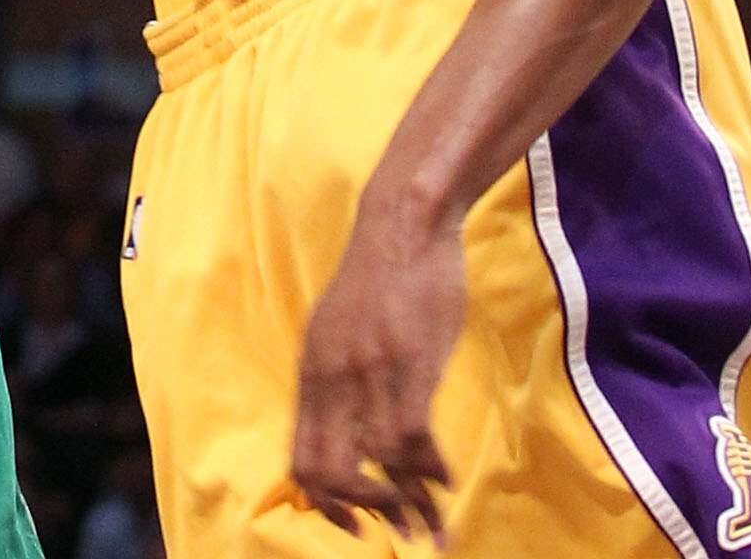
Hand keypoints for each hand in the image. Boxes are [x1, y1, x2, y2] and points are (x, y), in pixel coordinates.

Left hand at [292, 182, 460, 540]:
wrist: (405, 222)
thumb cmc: (380, 278)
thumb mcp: (338, 330)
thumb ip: (335, 380)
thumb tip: (346, 433)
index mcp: (313, 372)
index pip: (303, 461)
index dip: (326, 505)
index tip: (357, 526)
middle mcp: (334, 378)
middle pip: (331, 473)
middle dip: (365, 512)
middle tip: (398, 530)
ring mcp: (371, 371)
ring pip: (382, 465)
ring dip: (411, 503)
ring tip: (434, 524)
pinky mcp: (411, 362)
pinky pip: (415, 438)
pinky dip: (432, 471)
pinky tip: (447, 479)